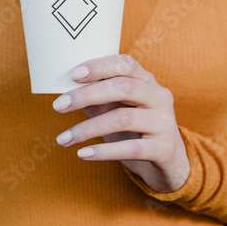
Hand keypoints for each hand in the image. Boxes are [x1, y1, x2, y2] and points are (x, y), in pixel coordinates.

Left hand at [52, 54, 189, 192]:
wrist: (168, 162)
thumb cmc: (134, 129)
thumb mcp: (115, 110)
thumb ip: (95, 99)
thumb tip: (63, 93)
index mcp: (147, 81)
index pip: (125, 64)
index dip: (98, 66)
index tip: (72, 75)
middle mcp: (159, 96)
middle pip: (122, 88)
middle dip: (86, 95)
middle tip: (58, 106)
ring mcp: (165, 122)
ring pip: (123, 118)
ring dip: (87, 129)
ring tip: (63, 139)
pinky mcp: (164, 148)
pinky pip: (130, 149)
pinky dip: (103, 151)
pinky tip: (83, 154)